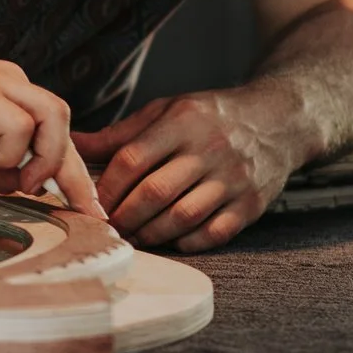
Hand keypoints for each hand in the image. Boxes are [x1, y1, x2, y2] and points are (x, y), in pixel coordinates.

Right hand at [0, 41, 101, 215]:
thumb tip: (21, 186)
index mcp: (8, 96)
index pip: (53, 134)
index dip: (72, 174)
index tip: (87, 209)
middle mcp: (11, 84)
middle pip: (64, 122)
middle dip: (75, 172)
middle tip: (81, 210)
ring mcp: (0, 83)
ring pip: (55, 115)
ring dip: (46, 157)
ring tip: (25, 183)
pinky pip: (17, 125)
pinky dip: (9, 153)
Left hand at [71, 84, 305, 250]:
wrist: (280, 120)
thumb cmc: (212, 116)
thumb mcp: (167, 110)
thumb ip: (121, 134)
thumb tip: (72, 146)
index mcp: (183, 122)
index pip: (133, 160)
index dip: (106, 187)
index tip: (91, 203)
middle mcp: (210, 149)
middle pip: (154, 192)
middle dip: (124, 216)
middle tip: (108, 228)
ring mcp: (234, 179)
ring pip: (183, 217)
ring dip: (151, 234)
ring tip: (134, 237)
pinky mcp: (252, 204)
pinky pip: (214, 232)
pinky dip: (188, 242)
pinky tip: (172, 240)